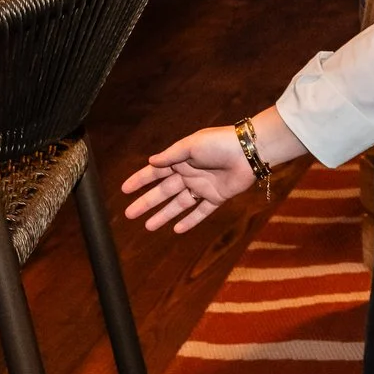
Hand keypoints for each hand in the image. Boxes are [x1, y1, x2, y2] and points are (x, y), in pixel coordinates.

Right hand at [123, 127, 256, 233]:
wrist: (249, 151)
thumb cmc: (219, 143)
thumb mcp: (191, 146)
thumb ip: (171, 156)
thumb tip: (151, 161)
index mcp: (181, 160)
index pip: (155, 172)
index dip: (140, 180)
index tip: (124, 190)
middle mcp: (190, 174)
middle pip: (163, 192)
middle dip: (146, 203)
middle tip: (129, 214)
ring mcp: (203, 187)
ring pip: (179, 204)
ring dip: (164, 215)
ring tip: (148, 227)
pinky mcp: (217, 197)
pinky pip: (201, 211)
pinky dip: (190, 221)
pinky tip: (177, 230)